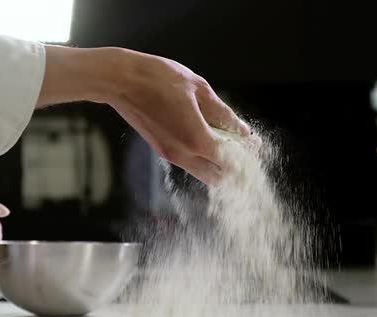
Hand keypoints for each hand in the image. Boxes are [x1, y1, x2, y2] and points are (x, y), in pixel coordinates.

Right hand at [37, 46, 251, 184]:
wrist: (120, 81)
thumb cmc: (157, 78)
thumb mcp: (198, 89)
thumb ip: (223, 113)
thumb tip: (242, 130)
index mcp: (195, 138)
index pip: (231, 160)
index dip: (247, 156)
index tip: (255, 146)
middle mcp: (183, 154)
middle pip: (218, 177)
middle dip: (235, 168)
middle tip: (244, 150)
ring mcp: (170, 155)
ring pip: (203, 174)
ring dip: (219, 166)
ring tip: (228, 145)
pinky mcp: (162, 151)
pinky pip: (190, 164)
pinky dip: (204, 159)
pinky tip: (209, 140)